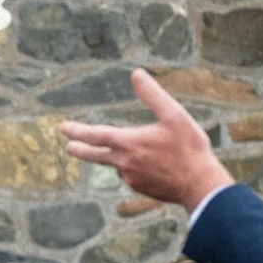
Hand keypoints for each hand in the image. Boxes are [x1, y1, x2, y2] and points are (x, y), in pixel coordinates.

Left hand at [58, 69, 238, 209]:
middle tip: (69, 146)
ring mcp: (131, 178)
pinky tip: (153, 165)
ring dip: (120, 156)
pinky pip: (132, 174)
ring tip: (144, 150)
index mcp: (129, 143)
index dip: (77, 131)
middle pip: (95, 155)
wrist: (199, 185)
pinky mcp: (141, 188)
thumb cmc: (189, 148)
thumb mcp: (174, 114)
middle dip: (80, 149)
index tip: (63, 128)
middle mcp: (124, 163)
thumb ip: (152, 94)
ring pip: (119, 164)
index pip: (95, 135)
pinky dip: (136, 167)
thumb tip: (136, 74)